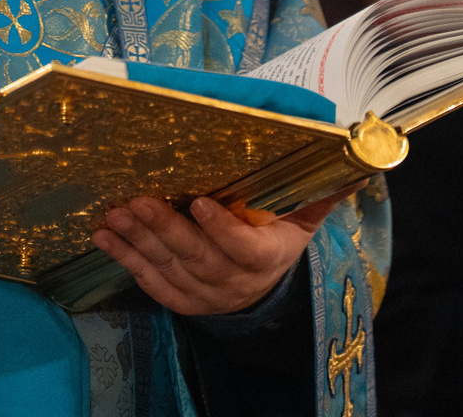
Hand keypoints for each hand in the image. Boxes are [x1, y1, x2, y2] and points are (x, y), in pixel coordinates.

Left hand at [91, 194, 337, 316]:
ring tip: (113, 214)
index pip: (245, 249)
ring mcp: (204, 294)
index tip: (200, 204)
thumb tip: (359, 162)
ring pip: (168, 269)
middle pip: (196, 258)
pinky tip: (103, 237)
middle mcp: (233, 282)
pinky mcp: (181, 300)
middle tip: (138, 201)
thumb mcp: (303, 215)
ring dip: (137, 241)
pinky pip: (150, 282)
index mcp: (265, 257)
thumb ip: (321, 190)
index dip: (223, 230)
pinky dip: (125, 260)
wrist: (263, 285)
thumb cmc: (279, 234)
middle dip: (165, 229)